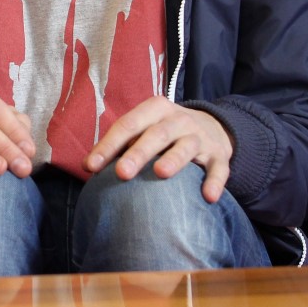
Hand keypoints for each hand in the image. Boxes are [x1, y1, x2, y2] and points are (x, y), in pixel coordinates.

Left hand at [85, 97, 232, 202]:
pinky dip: (215, 181)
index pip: (128, 125)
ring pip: (186, 147)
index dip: (109, 145)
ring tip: (160, 173)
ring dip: (174, 160)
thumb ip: (120, 143)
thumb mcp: (145, 127)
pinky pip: (219, 168)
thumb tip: (88, 166)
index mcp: (155, 110)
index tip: (91, 166)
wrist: (212, 127)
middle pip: (156, 134)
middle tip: (121, 173)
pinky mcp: (220, 155)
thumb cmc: (165, 132)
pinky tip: (208, 197)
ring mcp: (200, 137)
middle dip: (138, 153)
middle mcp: (178, 120)